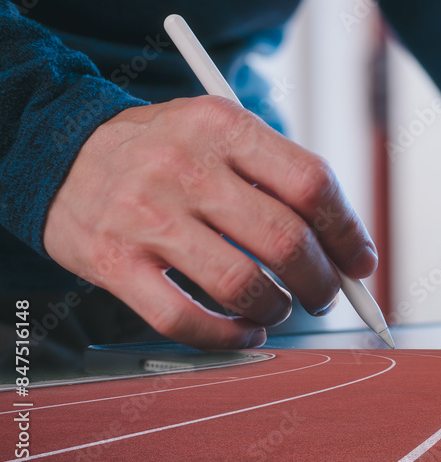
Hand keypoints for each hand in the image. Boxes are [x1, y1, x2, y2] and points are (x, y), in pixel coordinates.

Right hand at [43, 96, 376, 348]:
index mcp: (222, 125)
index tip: (362, 263)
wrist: (58, 154)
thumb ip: (277, 175)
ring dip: (279, 308)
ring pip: (243, 285)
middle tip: (327, 295)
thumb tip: (344, 246)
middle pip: (286, 240)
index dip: (348, 232)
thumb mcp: (218, 132)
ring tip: (282, 308)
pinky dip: (228, 335)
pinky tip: (245, 330)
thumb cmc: (163, 151)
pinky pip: (185, 319)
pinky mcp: (113, 261)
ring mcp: (146, 215)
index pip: (312, 183)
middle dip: (323, 282)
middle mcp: (184, 166)